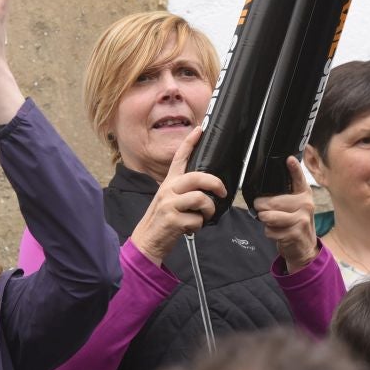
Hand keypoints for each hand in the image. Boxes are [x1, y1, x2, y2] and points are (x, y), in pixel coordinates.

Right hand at [130, 127, 226, 265]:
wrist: (148, 240)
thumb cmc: (163, 220)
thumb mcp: (169, 199)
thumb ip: (183, 190)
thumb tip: (207, 187)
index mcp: (169, 183)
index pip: (179, 158)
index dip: (190, 142)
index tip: (200, 129)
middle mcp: (168, 190)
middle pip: (197, 177)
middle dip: (215, 184)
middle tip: (221, 192)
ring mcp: (170, 204)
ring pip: (200, 199)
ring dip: (208, 210)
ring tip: (204, 216)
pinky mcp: (173, 220)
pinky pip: (197, 220)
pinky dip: (198, 226)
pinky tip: (190, 228)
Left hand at [252, 156, 316, 273]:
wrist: (305, 247)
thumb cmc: (294, 223)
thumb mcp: (294, 206)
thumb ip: (283, 196)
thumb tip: (262, 193)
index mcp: (304, 194)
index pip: (298, 178)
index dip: (294, 168)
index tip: (289, 159)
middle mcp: (305, 204)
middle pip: (272, 201)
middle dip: (261, 207)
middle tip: (262, 210)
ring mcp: (301, 219)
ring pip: (268, 216)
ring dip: (265, 220)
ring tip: (272, 221)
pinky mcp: (295, 233)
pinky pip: (270, 230)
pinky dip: (269, 232)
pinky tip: (279, 233)